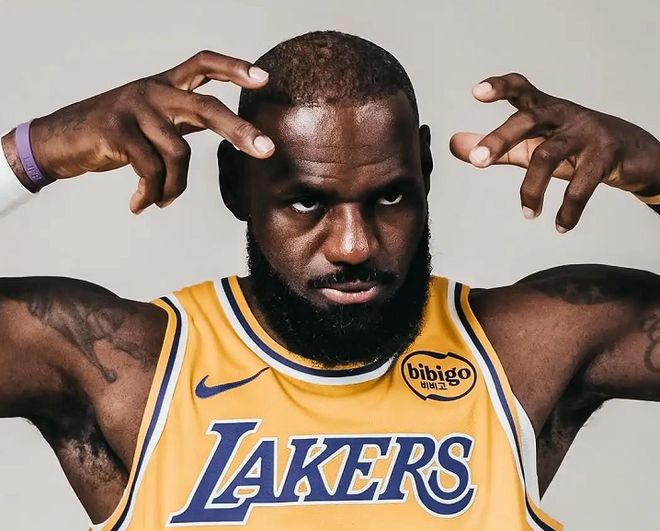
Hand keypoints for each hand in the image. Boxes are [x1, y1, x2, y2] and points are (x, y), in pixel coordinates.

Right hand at [24, 50, 274, 212]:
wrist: (60, 139)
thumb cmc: (116, 133)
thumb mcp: (153, 120)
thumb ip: (186, 120)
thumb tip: (226, 131)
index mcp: (166, 85)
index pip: (203, 65)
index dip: (234, 68)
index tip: (263, 79)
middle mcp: (154, 90)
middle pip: (206, 107)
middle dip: (239, 131)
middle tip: (266, 150)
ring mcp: (135, 107)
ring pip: (178, 152)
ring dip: (174, 187)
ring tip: (160, 200)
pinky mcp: (117, 129)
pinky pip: (151, 169)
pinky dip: (151, 193)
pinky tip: (141, 204)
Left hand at [450, 73, 659, 231]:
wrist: (635, 153)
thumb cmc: (574, 146)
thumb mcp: (532, 144)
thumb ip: (494, 146)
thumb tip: (453, 144)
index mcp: (544, 109)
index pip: (521, 89)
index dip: (499, 87)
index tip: (475, 92)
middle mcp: (563, 115)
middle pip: (527, 119)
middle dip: (500, 139)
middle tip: (480, 161)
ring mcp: (586, 133)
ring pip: (548, 156)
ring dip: (531, 189)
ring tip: (528, 213)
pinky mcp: (606, 156)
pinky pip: (581, 185)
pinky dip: (569, 209)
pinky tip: (560, 225)